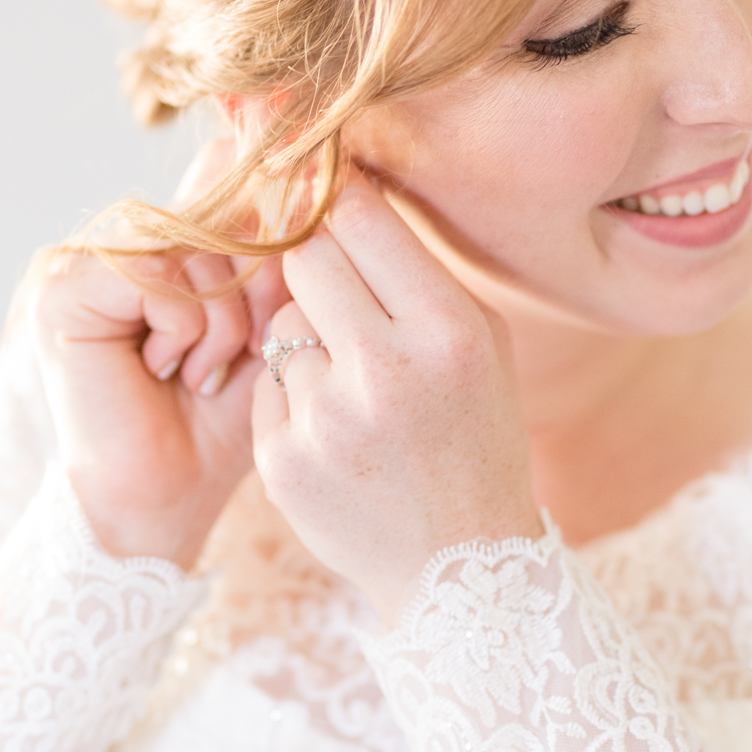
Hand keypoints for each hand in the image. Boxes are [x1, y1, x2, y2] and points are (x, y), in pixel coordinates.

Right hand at [31, 140, 286, 568]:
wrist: (166, 501)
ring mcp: (85, 263)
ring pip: (190, 248)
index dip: (267, 260)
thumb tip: (291, 168)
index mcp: (163, 249)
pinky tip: (161, 372)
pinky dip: (179, 329)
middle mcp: (120, 246)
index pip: (231, 205)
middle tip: (220, 368)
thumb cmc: (218, 427)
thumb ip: (273, 255)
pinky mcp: (61, 289)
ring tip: (194, 375)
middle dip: (246, 302)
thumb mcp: (266, 328)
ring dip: (217, 324)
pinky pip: (153, 273)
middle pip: (218, 221)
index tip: (262, 327)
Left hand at [251, 185, 541, 623]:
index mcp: (448, 332)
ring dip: (308, 339)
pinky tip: (337, 435)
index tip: (331, 194)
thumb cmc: (474, 435)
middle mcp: (386, 371)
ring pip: (282, 323)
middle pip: (305, 257)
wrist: (458, 566)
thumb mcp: (482, 344)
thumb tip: (343, 184)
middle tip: (337, 284)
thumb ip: (418, 269)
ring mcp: (327, 420)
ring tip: (356, 388)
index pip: (361, 219)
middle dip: (315, 262)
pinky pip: (268, 386)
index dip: (339, 199)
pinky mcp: (282, 461)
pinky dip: (295, 400)